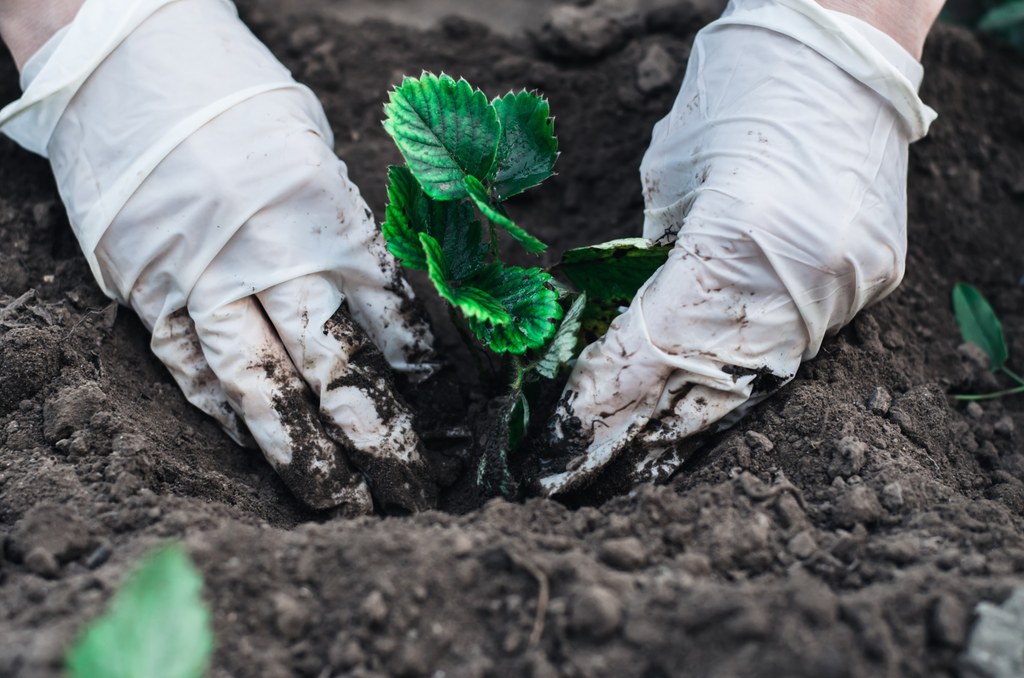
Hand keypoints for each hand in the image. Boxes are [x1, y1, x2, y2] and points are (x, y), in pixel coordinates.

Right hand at [0, 0, 437, 512]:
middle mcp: (269, 256)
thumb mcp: (317, 153)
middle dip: (378, 437)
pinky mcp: (147, 290)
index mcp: (327, 214)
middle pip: (336, 365)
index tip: (452, 419)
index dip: (427, 375)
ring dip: (304, 454)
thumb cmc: (239, 102)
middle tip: (410, 489)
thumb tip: (381, 302)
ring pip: (260, 387)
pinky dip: (223, 413)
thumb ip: (346, 229)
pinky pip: (189, 367)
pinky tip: (254, 449)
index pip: (393, 314)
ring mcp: (203, 279)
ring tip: (339, 503)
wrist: (129, 64)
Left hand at [540, 0, 938, 495]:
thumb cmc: (738, 93)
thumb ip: (655, 258)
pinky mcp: (871, 278)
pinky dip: (747, 377)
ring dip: (696, 416)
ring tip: (643, 455)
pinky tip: (708, 406)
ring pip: (760, 375)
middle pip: (712, 375)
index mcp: (740, 236)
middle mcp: (801, 274)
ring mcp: (845, 282)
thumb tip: (632, 320)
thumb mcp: (671, 176)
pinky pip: (798, 345)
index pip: (662, 337)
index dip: (612, 383)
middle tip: (590, 461)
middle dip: (645, 424)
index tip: (571, 417)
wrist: (844, 50)